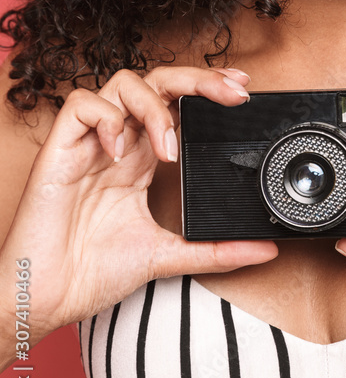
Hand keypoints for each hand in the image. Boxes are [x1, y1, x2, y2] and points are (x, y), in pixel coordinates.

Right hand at [0, 66, 276, 344]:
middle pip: (157, 81)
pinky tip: (119, 153)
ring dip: (154, 105)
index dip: (207, 86)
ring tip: (168, 147)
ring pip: (122, 82)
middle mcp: (119, 142)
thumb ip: (216, 250)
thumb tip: (268, 250)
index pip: (177, 102)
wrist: (45, 298)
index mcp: (142, 158)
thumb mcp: (167, 256)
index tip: (242, 90)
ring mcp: (89, 143)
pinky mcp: (59, 149)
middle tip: (231, 93)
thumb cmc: (92, 272)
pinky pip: (80, 105)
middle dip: (197, 79)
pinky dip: (107, 119)